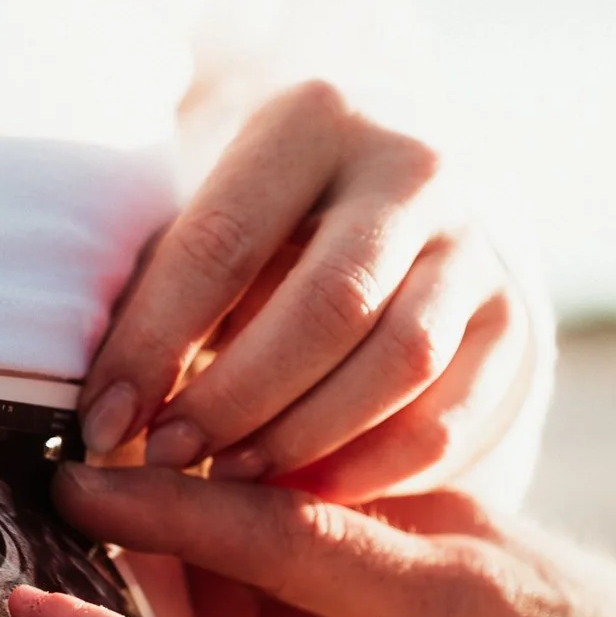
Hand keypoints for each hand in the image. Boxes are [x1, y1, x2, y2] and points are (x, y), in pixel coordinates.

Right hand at [55, 465, 615, 616]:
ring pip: (306, 526)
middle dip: (193, 553)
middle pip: (275, 514)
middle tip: (139, 595)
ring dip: (252, 583)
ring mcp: (454, 522)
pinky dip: (304, 590)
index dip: (166, 510)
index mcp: (442, 594)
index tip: (78, 484)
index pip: (273, 528)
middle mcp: (444, 532)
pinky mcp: (460, 535)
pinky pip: (347, 540)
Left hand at [79, 80, 537, 502]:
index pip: (223, 242)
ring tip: (231, 483)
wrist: (403, 213)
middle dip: (235, 397)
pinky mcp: (513, 320)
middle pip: (326, 304)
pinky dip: (376, 467)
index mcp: (315, 120)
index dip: (155, 344)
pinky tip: (308, 496)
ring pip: (400, 360)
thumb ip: (165, 301)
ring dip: (306, 436)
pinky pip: (451, 414)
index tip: (103, 423)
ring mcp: (477, 243)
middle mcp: (414, 168)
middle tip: (170, 458)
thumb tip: (106, 414)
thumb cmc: (266, 232)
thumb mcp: (213, 228)